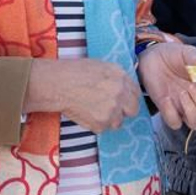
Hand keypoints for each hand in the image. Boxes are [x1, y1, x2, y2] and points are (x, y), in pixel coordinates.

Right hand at [24, 57, 140, 132]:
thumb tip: (124, 88)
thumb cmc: (75, 72)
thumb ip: (117, 77)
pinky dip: (97, 124)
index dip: (129, 98)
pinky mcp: (101, 123)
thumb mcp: (102, 66)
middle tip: (111, 109)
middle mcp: (121, 93)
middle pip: (133, 110)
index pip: (136, 93)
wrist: (59, 84)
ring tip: (94, 110)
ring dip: (110, 119)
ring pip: (118, 122)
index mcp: (121, 77)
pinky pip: (104, 128)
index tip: (122, 100)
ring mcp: (112, 110)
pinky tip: (87, 113)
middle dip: (124, 111)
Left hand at [137, 39, 195, 131]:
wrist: (151, 57)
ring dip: (191, 112)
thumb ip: (195, 57)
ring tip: (181, 93)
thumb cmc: (173, 55)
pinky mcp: (169, 111)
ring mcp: (184, 107)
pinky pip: (175, 123)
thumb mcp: (184, 52)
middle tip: (192, 89)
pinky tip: (166, 98)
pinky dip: (172, 114)